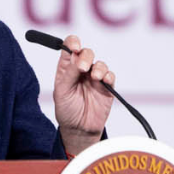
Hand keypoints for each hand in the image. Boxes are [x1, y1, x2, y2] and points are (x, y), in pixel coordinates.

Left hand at [52, 34, 115, 154]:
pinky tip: (104, 81)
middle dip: (86, 56)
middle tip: (83, 68)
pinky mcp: (107, 87)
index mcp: (66, 68)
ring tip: (96, 78)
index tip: (75, 47)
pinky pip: (110, 75)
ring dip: (99, 67)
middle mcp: (81, 70)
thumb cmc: (67, 110)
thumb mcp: (62, 91)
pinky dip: (108, 76)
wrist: (79, 130)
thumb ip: (69, 73)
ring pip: (100, 63)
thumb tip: (77, 57)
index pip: (69, 47)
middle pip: (86, 52)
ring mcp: (94, 78)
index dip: (73, 43)